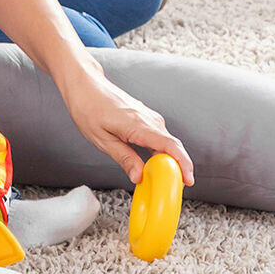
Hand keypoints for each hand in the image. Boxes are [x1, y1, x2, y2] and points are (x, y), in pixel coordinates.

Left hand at [57, 64, 194, 187]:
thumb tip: (139, 177)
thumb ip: (123, 158)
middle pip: (173, 146)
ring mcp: (149, 117)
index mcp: (138, 125)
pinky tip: (154, 164)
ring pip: (167, 142)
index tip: (189, 180)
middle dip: (178, 168)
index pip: (170, 146)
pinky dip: (161, 152)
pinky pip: (159, 137)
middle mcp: (149, 119)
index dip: (183, 164)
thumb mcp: (101, 139)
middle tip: (172, 189)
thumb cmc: (89, 108)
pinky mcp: (145, 117)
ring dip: (169, 161)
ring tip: (163, 180)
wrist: (86, 84)